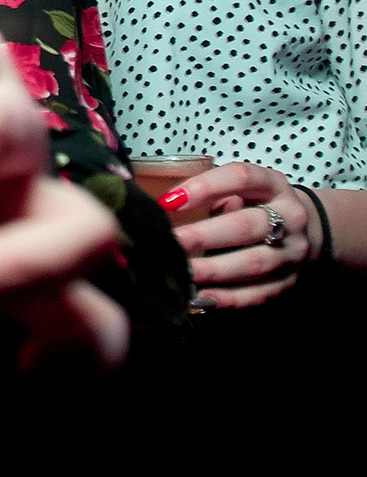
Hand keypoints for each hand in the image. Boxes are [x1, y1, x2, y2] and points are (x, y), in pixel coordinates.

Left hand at [161, 162, 313, 308]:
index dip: (205, 187)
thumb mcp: (245, 188)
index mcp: (274, 185)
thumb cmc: (259, 205)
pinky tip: (201, 298)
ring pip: (252, 263)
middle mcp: (289, 217)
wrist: (307, 231)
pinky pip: (257, 294)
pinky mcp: (288, 282)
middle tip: (170, 242)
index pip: (242, 178)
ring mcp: (292, 252)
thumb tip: (169, 206)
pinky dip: (228, 298)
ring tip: (182, 272)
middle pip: (246, 226)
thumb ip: (215, 193)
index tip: (169, 201)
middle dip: (204, 236)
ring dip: (213, 270)